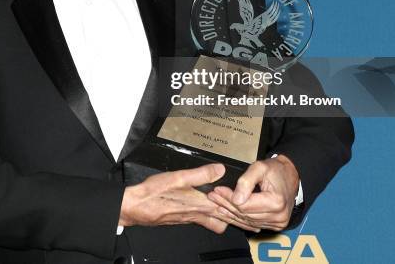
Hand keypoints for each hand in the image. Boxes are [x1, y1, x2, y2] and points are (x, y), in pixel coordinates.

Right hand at [119, 164, 258, 233]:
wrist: (137, 206)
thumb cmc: (155, 193)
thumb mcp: (179, 177)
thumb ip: (201, 174)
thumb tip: (220, 169)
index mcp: (200, 204)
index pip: (227, 211)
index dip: (243, 214)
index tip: (257, 217)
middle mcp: (197, 214)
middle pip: (225, 221)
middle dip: (241, 223)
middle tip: (256, 225)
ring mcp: (190, 217)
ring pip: (215, 222)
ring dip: (228, 221)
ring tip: (239, 220)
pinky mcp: (182, 217)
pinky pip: (204, 221)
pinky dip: (214, 219)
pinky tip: (212, 214)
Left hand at [207, 155, 299, 231]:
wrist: (291, 176)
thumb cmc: (276, 170)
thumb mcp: (260, 167)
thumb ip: (246, 181)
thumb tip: (235, 198)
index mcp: (276, 202)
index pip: (245, 205)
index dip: (229, 198)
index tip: (217, 190)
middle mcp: (278, 216)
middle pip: (245, 214)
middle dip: (226, 204)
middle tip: (212, 196)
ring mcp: (276, 223)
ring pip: (246, 221)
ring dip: (230, 212)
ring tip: (216, 203)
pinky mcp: (274, 225)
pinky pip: (252, 224)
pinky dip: (239, 218)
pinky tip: (227, 212)